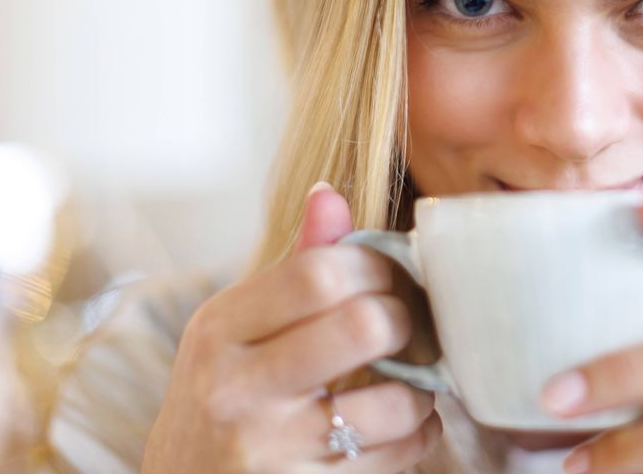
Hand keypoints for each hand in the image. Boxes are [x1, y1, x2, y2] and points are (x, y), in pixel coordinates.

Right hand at [141, 183, 441, 472]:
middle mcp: (237, 388)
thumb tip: (330, 195)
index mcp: (220, 329)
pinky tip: (408, 423)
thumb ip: (295, 265)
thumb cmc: (224, 397)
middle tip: (407, 323)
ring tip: (412, 379)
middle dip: (405, 318)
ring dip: (422, 387)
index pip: (319, 272)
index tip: (390, 274)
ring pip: (392, 401)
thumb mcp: (236, 329)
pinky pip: (398, 456)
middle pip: (363, 325)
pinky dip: (421, 433)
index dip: (376, 265)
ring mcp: (270, 448)